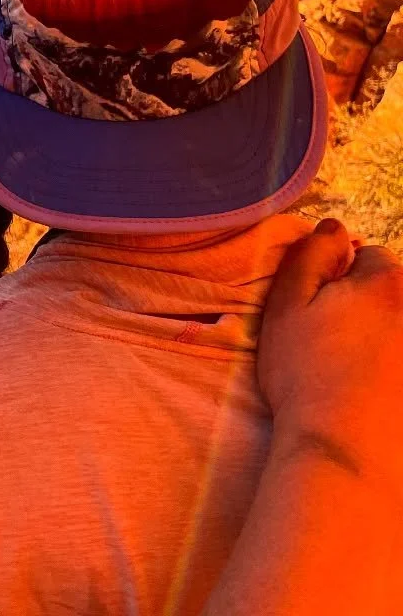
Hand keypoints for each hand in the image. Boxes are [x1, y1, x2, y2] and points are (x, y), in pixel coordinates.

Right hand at [258, 219, 402, 498]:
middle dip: (374, 307)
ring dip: (385, 340)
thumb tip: (333, 227)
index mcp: (386, 283)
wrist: (344, 449)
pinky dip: (391, 371)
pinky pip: (400, 362)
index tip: (323, 310)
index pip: (372, 257)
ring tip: (359, 375)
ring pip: (399, 329)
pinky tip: (377, 392)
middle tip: (339, 345)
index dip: (343, 278)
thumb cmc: (305, 374)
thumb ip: (309, 256)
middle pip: (395, 293)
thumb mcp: (285, 306)